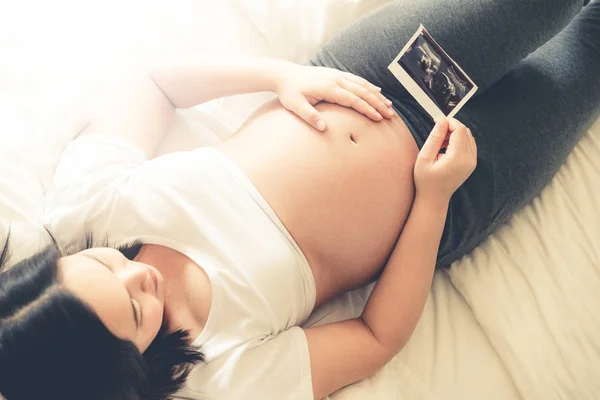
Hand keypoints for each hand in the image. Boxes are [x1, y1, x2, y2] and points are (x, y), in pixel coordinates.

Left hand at [275, 64, 394, 130]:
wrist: (284, 74)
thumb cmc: (289, 92)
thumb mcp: (296, 106)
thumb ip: (310, 116)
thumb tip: (324, 128)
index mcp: (329, 88)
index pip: (354, 100)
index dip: (368, 109)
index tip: (378, 118)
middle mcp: (336, 79)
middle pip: (362, 92)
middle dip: (378, 103)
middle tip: (391, 115)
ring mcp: (336, 75)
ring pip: (362, 85)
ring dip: (377, 95)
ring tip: (389, 105)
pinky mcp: (335, 74)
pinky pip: (356, 79)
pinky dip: (368, 86)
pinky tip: (377, 91)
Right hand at [413, 118, 476, 203]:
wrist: (434, 199)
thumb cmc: (426, 181)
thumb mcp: (424, 158)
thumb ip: (434, 138)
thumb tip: (441, 120)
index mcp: (458, 158)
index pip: (460, 130)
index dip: (449, 122)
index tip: (436, 120)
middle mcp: (469, 160)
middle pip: (465, 132)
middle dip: (451, 127)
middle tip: (436, 133)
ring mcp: (472, 162)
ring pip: (468, 137)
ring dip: (455, 134)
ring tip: (440, 142)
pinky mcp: (471, 163)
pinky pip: (469, 145)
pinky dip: (458, 141)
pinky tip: (446, 147)